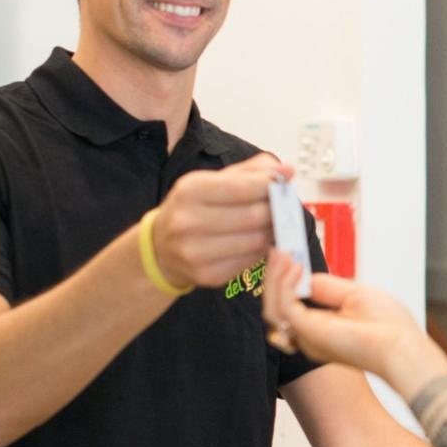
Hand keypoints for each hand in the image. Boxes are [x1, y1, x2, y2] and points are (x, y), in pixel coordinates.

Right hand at [151, 153, 290, 288]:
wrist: (160, 248)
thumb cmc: (193, 209)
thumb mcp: (212, 181)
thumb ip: (250, 173)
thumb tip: (287, 171)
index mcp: (190, 191)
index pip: (241, 187)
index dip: (269, 185)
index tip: (283, 183)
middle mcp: (188, 221)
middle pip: (253, 216)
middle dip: (276, 210)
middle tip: (283, 207)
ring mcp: (195, 252)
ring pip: (256, 241)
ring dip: (273, 232)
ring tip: (273, 224)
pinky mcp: (207, 275)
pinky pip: (250, 261)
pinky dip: (262, 250)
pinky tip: (258, 242)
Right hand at [263, 254, 446, 394]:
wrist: (402, 347)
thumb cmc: (390, 328)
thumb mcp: (355, 295)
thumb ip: (326, 287)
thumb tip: (304, 275)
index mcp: (321, 330)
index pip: (289, 306)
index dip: (284, 280)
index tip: (285, 255)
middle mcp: (309, 336)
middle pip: (276, 306)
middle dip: (275, 276)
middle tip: (278, 251)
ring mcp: (307, 337)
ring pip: (273, 308)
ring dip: (275, 278)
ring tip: (282, 256)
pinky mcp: (309, 333)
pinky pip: (283, 307)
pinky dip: (284, 285)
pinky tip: (294, 268)